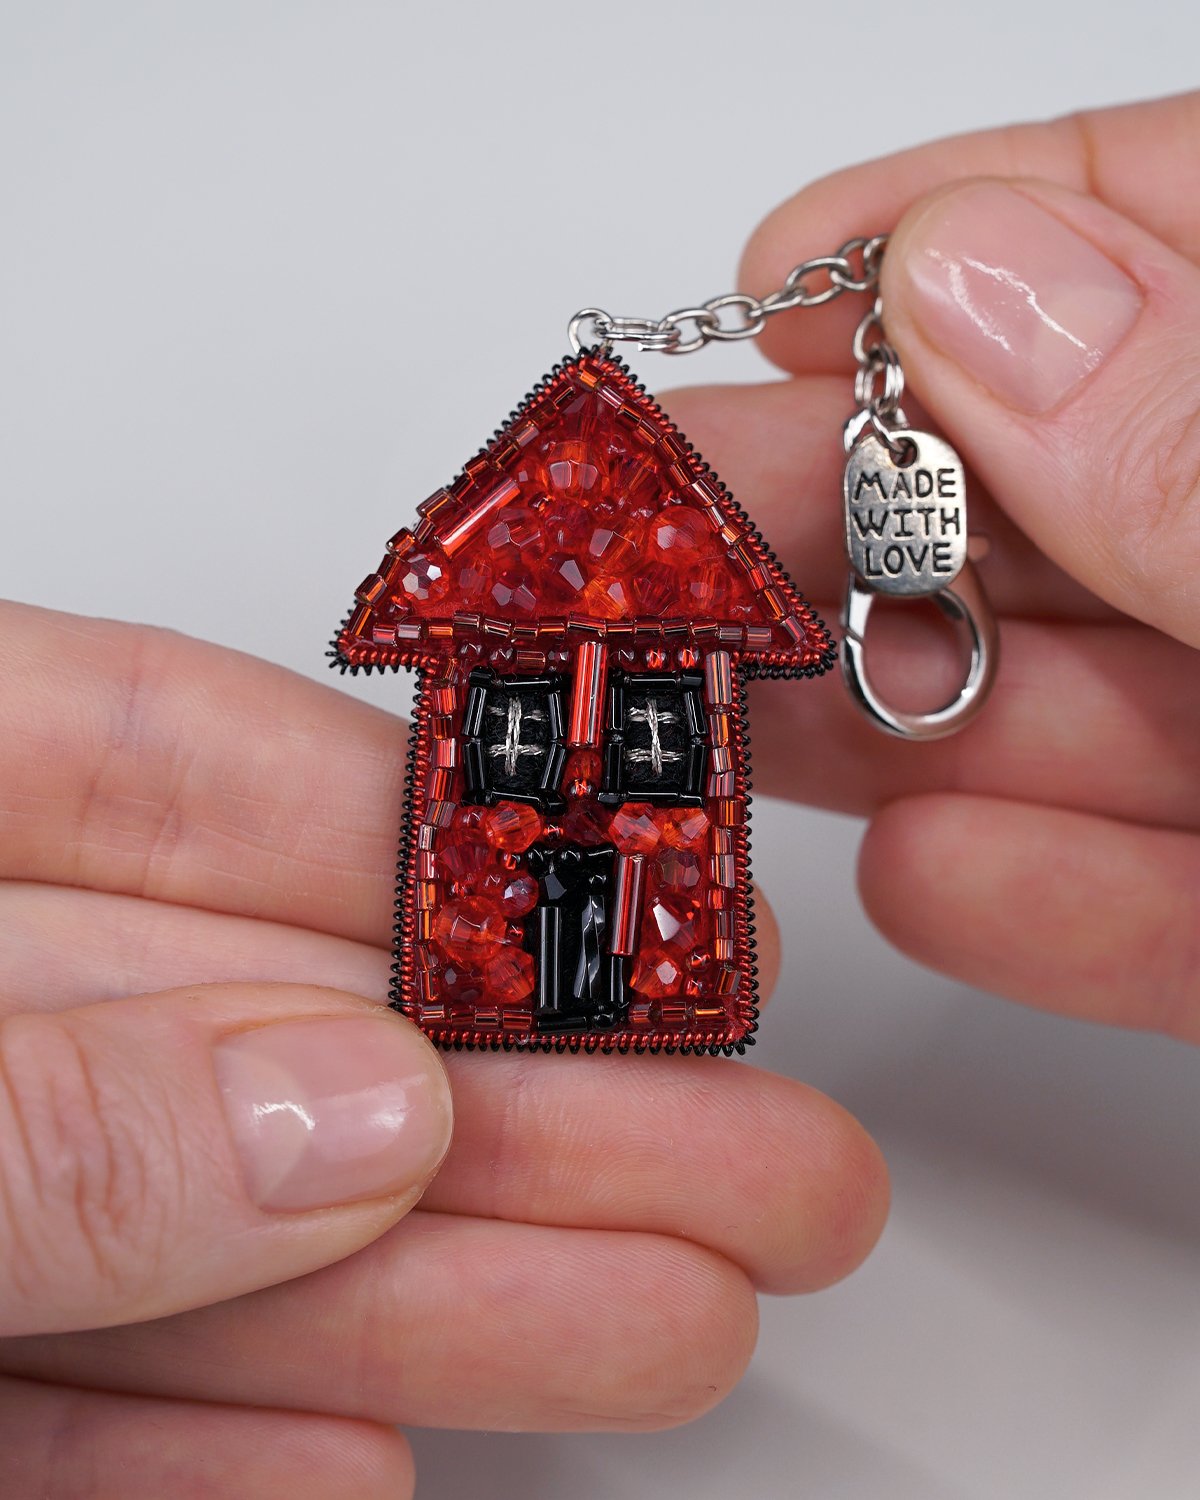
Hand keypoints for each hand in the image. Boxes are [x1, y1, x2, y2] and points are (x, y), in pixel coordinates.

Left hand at [0, 602, 886, 1496]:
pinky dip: (195, 1452)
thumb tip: (342, 1111)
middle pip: (229, 1021)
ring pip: (181, 1234)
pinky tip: (358, 1461)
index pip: (147, 759)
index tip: (599, 866)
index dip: (388, 808)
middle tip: (734, 1138)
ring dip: (413, 1296)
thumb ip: (39, 1114)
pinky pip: (52, 1418)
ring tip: (654, 1320)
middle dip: (496, 1095)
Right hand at [663, 89, 1199, 1042]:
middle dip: (872, 517)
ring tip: (728, 724)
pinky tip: (930, 883)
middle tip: (674, 539)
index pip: (1183, 232)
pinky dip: (1069, 904)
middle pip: (1091, 491)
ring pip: (1118, 710)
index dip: (980, 233)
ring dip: (917, 722)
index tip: (791, 270)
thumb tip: (979, 285)